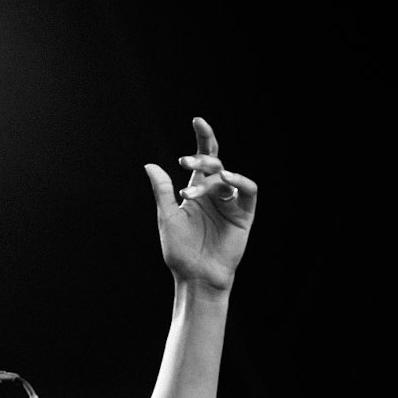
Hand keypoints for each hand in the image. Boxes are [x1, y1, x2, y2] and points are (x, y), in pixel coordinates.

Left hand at [145, 117, 256, 289]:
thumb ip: (162, 191)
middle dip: (201, 159)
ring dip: (211, 177)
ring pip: (226, 176)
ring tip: (194, 189)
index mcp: (197, 191)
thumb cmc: (180, 251)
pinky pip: (248, 191)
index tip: (197, 120)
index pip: (202, 158)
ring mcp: (231, 203)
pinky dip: (240, 181)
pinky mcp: (244, 214)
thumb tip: (149, 164)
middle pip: (214, 164)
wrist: (196, 276)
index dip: (203, 139)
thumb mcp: (168, 217)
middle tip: (184, 163)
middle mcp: (215, 193)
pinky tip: (226, 180)